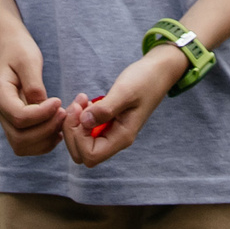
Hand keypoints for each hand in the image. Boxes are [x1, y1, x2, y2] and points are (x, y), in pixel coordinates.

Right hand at [0, 29, 66, 157]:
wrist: (12, 47)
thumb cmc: (20, 50)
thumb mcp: (29, 61)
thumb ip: (35, 86)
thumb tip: (42, 108)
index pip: (19, 117)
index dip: (42, 114)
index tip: (58, 101)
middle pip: (19, 137)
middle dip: (46, 129)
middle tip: (64, 113)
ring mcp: (5, 119)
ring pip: (21, 145)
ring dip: (45, 139)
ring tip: (61, 122)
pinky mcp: (15, 124)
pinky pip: (26, 144)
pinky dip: (43, 142)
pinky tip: (57, 129)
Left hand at [62, 43, 186, 167]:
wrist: (157, 73)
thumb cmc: (144, 81)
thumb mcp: (125, 92)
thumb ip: (105, 109)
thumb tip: (84, 122)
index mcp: (122, 137)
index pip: (90, 155)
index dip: (79, 137)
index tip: (82, 111)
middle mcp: (115, 139)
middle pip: (82, 153)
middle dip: (72, 130)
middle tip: (77, 104)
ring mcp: (110, 132)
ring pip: (81, 141)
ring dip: (74, 122)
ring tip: (81, 99)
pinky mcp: (107, 123)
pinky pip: (85, 129)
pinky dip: (79, 116)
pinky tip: (85, 100)